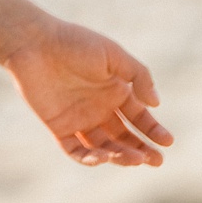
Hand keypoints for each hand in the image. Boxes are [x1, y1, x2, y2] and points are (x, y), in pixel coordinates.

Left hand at [5, 18, 173, 167]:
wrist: (33, 42)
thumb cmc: (74, 43)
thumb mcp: (112, 54)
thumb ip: (137, 76)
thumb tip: (155, 104)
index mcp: (114, 90)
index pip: (140, 117)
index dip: (154, 131)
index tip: (168, 141)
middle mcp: (99, 108)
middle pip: (125, 137)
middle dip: (142, 150)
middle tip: (155, 160)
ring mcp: (80, 119)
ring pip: (104, 147)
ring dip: (120, 156)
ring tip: (134, 158)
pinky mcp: (59, 126)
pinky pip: (76, 150)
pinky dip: (89, 159)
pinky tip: (103, 157)